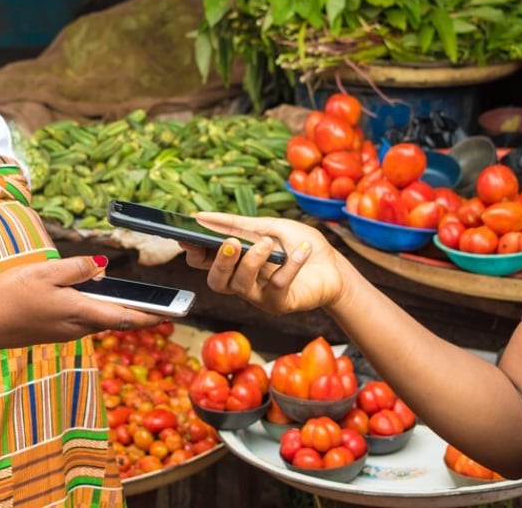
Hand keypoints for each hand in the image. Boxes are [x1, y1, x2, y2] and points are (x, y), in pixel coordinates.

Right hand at [0, 255, 163, 346]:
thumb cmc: (10, 297)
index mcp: (80, 312)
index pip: (125, 316)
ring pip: (99, 318)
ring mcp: (66, 331)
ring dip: (114, 308)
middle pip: (115, 318)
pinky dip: (94, 308)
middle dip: (138, 311)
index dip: (151, 315)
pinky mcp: (55, 331)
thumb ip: (77, 268)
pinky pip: (83, 318)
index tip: (172, 313)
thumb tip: (103, 267)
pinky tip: (88, 294)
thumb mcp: (45, 272)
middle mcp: (77, 327)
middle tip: (162, 304)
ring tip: (129, 295)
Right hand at [183, 212, 346, 314]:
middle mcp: (241, 282)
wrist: (334, 266)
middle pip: (216, 281)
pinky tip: (302, 249)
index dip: (193, 252)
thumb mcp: (269, 226)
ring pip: (241, 285)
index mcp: (234, 263)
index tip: (187, 236)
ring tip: (266, 243)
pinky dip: (291, 265)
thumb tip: (201, 217)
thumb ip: (238, 224)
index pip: (203, 263)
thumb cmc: (298, 244)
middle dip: (219, 262)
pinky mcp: (280, 303)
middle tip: (230, 243)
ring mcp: (259, 296)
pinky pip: (278, 285)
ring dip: (251, 262)